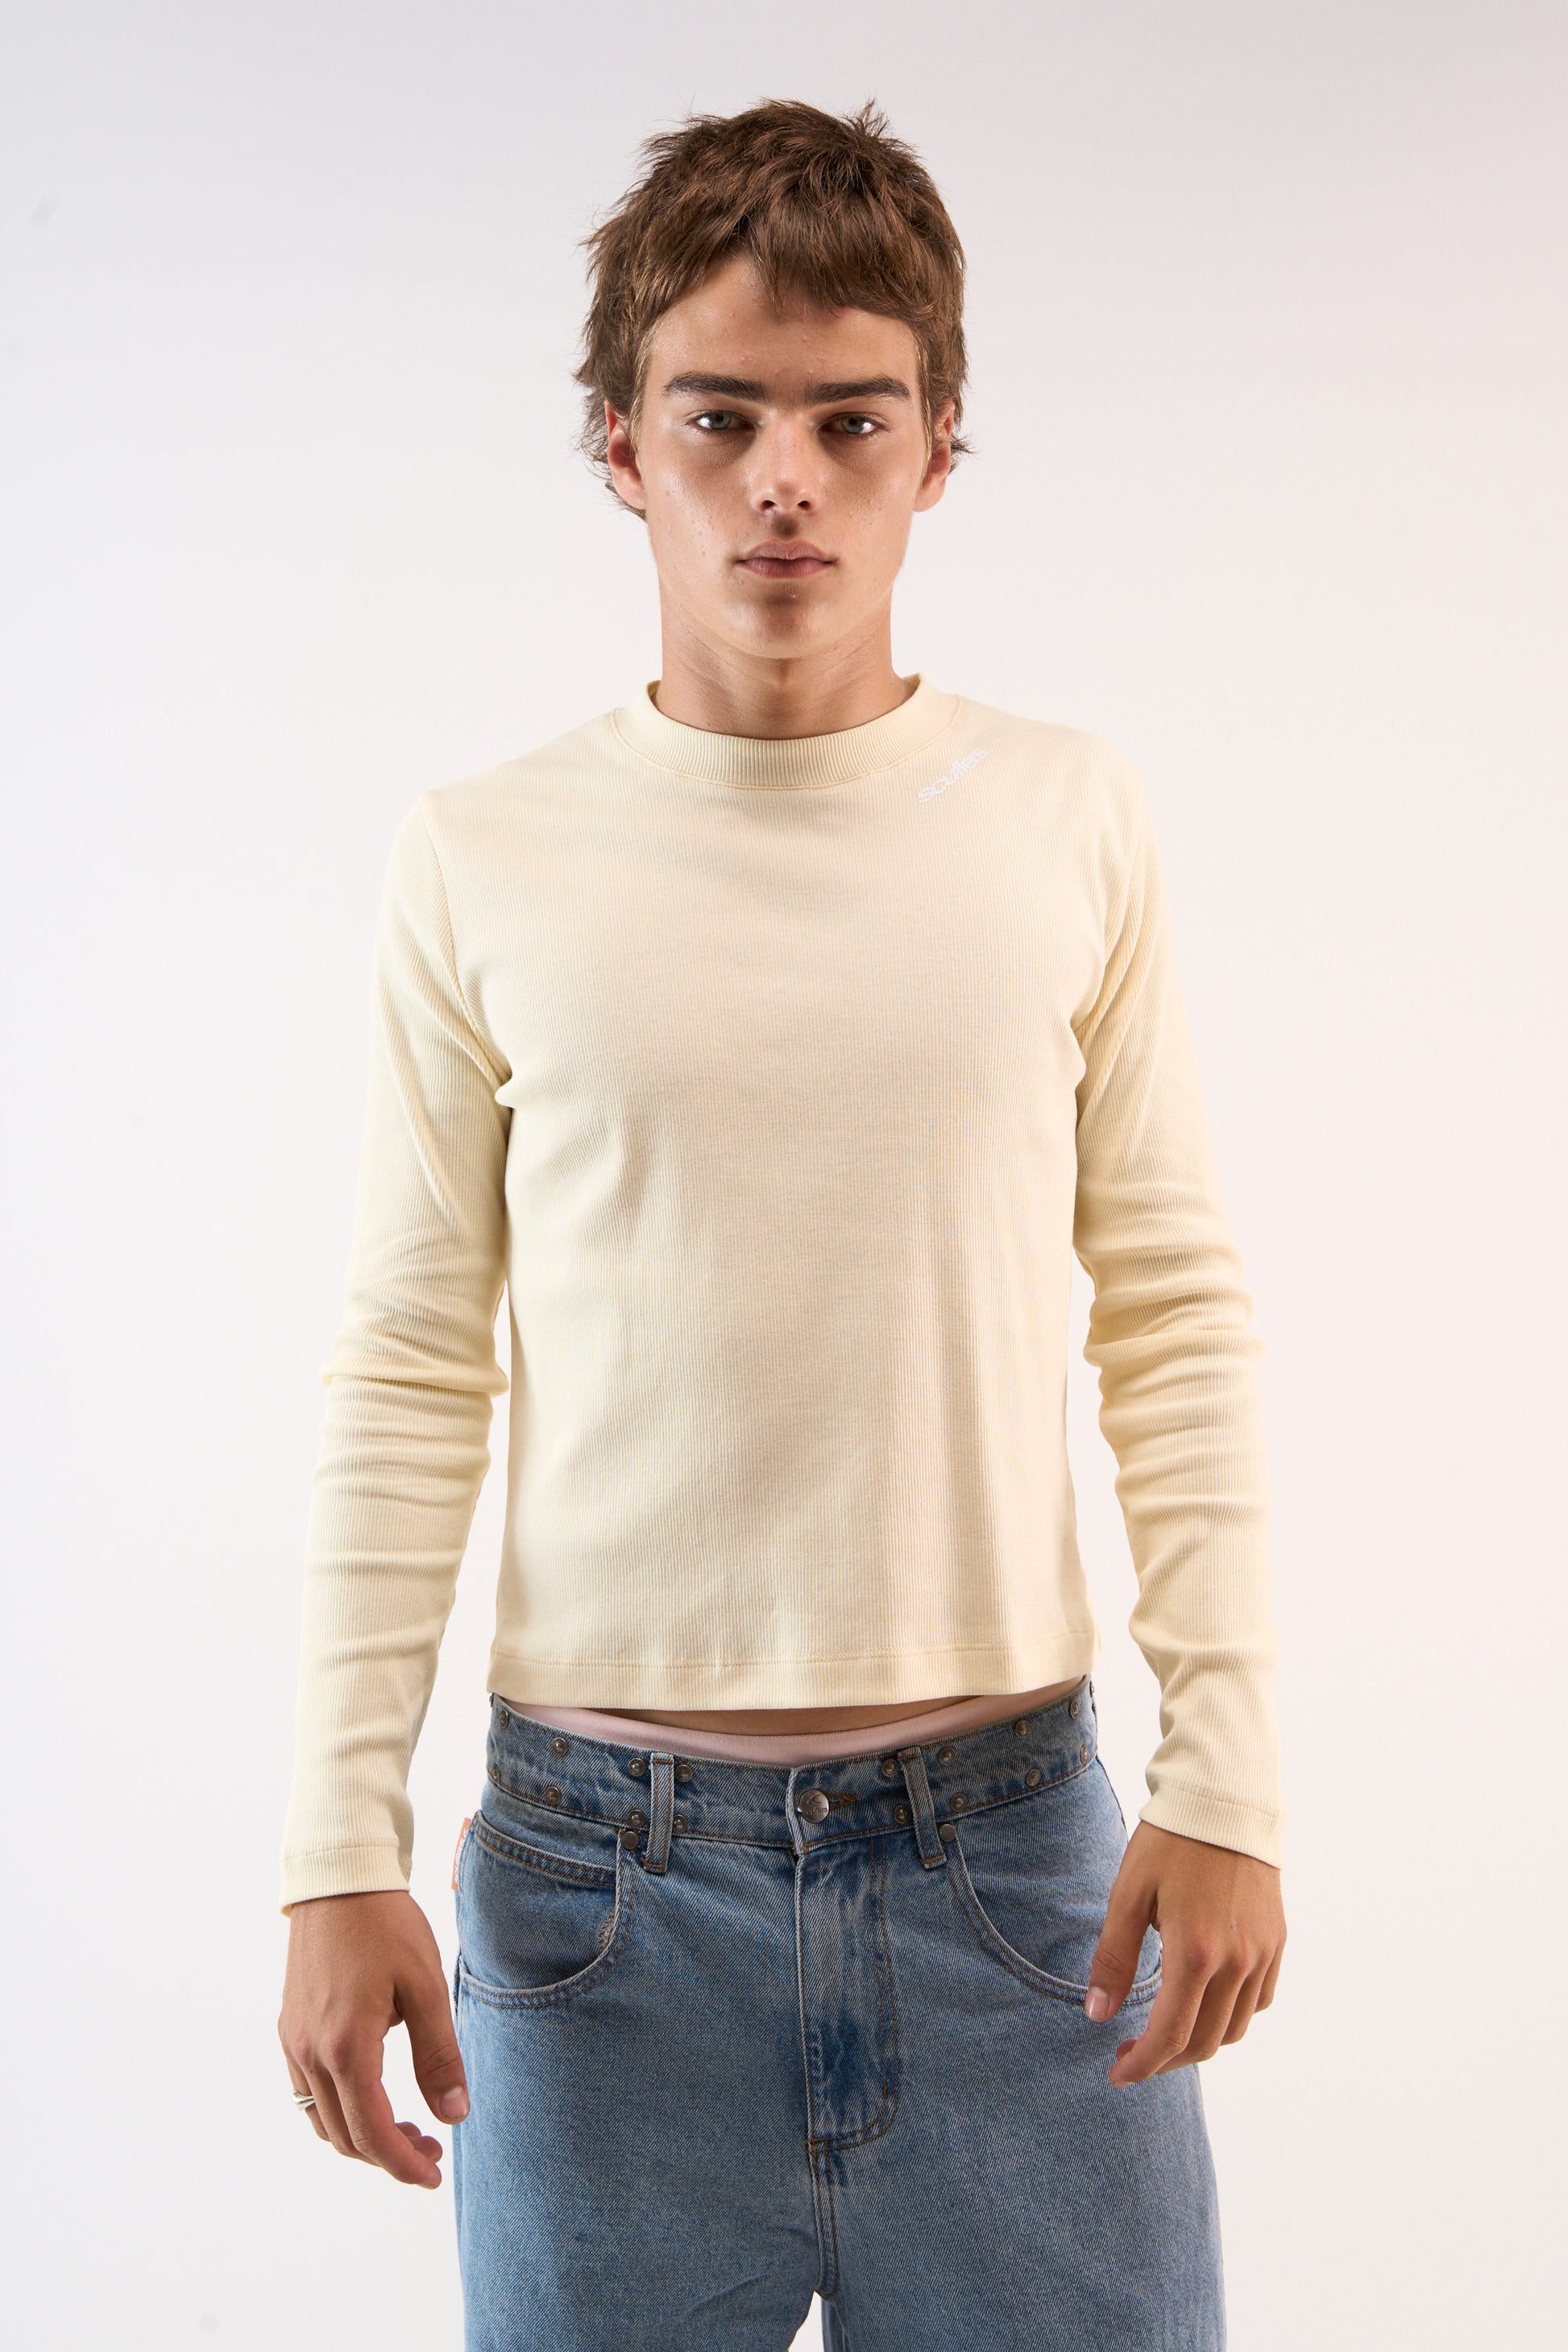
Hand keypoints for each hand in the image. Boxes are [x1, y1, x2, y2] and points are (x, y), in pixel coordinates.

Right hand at [279, 1889, 469, 2187]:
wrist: (338, 1881)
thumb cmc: (387, 1926)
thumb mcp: (425, 1987)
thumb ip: (439, 2056)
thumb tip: (455, 2115)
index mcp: (346, 2047)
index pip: (372, 2132)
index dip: (404, 2164)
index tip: (434, 2175)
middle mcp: (310, 2053)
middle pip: (345, 2136)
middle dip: (388, 2155)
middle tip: (431, 2149)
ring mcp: (294, 2042)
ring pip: (323, 2121)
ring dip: (362, 2136)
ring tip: (408, 2127)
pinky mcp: (289, 2029)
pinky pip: (308, 2093)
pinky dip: (340, 2111)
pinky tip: (372, 2095)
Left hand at [1085, 1821, 1284, 2086]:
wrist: (1224, 1799)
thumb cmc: (1169, 1841)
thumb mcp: (1129, 1894)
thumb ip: (1114, 1958)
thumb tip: (1098, 2015)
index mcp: (1195, 1953)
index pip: (1170, 2035)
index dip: (1142, 2065)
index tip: (1117, 2074)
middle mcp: (1237, 1962)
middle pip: (1203, 2042)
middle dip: (1166, 2059)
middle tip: (1133, 2054)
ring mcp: (1263, 1954)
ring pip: (1234, 2028)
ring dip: (1198, 2042)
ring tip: (1165, 2031)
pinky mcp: (1276, 1941)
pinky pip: (1258, 2000)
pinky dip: (1231, 2015)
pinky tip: (1204, 2001)